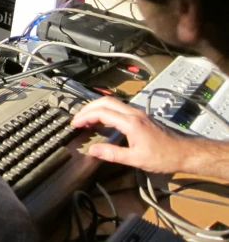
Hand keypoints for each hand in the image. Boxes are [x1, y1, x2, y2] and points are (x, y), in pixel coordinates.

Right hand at [71, 96, 188, 173]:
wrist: (185, 152)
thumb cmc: (163, 157)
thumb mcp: (136, 159)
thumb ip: (112, 154)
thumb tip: (92, 151)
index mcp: (130, 122)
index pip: (102, 112)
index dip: (86, 116)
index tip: (75, 124)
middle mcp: (133, 113)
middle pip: (105, 101)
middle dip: (88, 108)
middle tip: (77, 119)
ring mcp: (137, 113)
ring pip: (111, 102)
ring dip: (96, 107)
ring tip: (86, 118)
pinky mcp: (140, 116)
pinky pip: (118, 107)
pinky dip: (105, 110)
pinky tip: (102, 120)